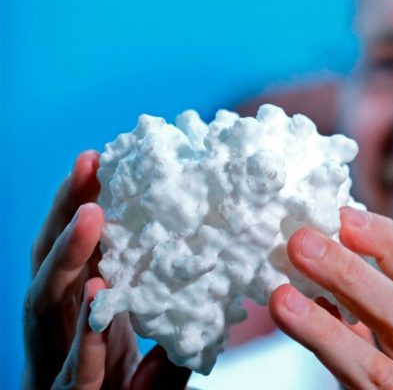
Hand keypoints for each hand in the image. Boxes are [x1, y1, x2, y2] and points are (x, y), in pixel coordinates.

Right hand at [23, 151, 190, 388]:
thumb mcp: (153, 350)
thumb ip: (174, 326)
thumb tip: (213, 293)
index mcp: (76, 308)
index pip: (78, 248)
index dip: (84, 202)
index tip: (103, 158)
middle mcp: (57, 326)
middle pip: (53, 259)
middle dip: (67, 209)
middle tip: (90, 162)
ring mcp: (53, 360)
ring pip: (47, 301)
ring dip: (68, 256)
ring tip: (92, 215)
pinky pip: (71, 365)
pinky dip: (84, 333)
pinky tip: (98, 297)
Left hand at [269, 207, 392, 388]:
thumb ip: (371, 316)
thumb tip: (319, 265)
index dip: (385, 241)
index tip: (342, 212)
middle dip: (358, 266)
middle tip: (305, 236)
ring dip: (336, 306)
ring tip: (283, 285)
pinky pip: (369, 380)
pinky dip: (330, 342)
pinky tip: (293, 315)